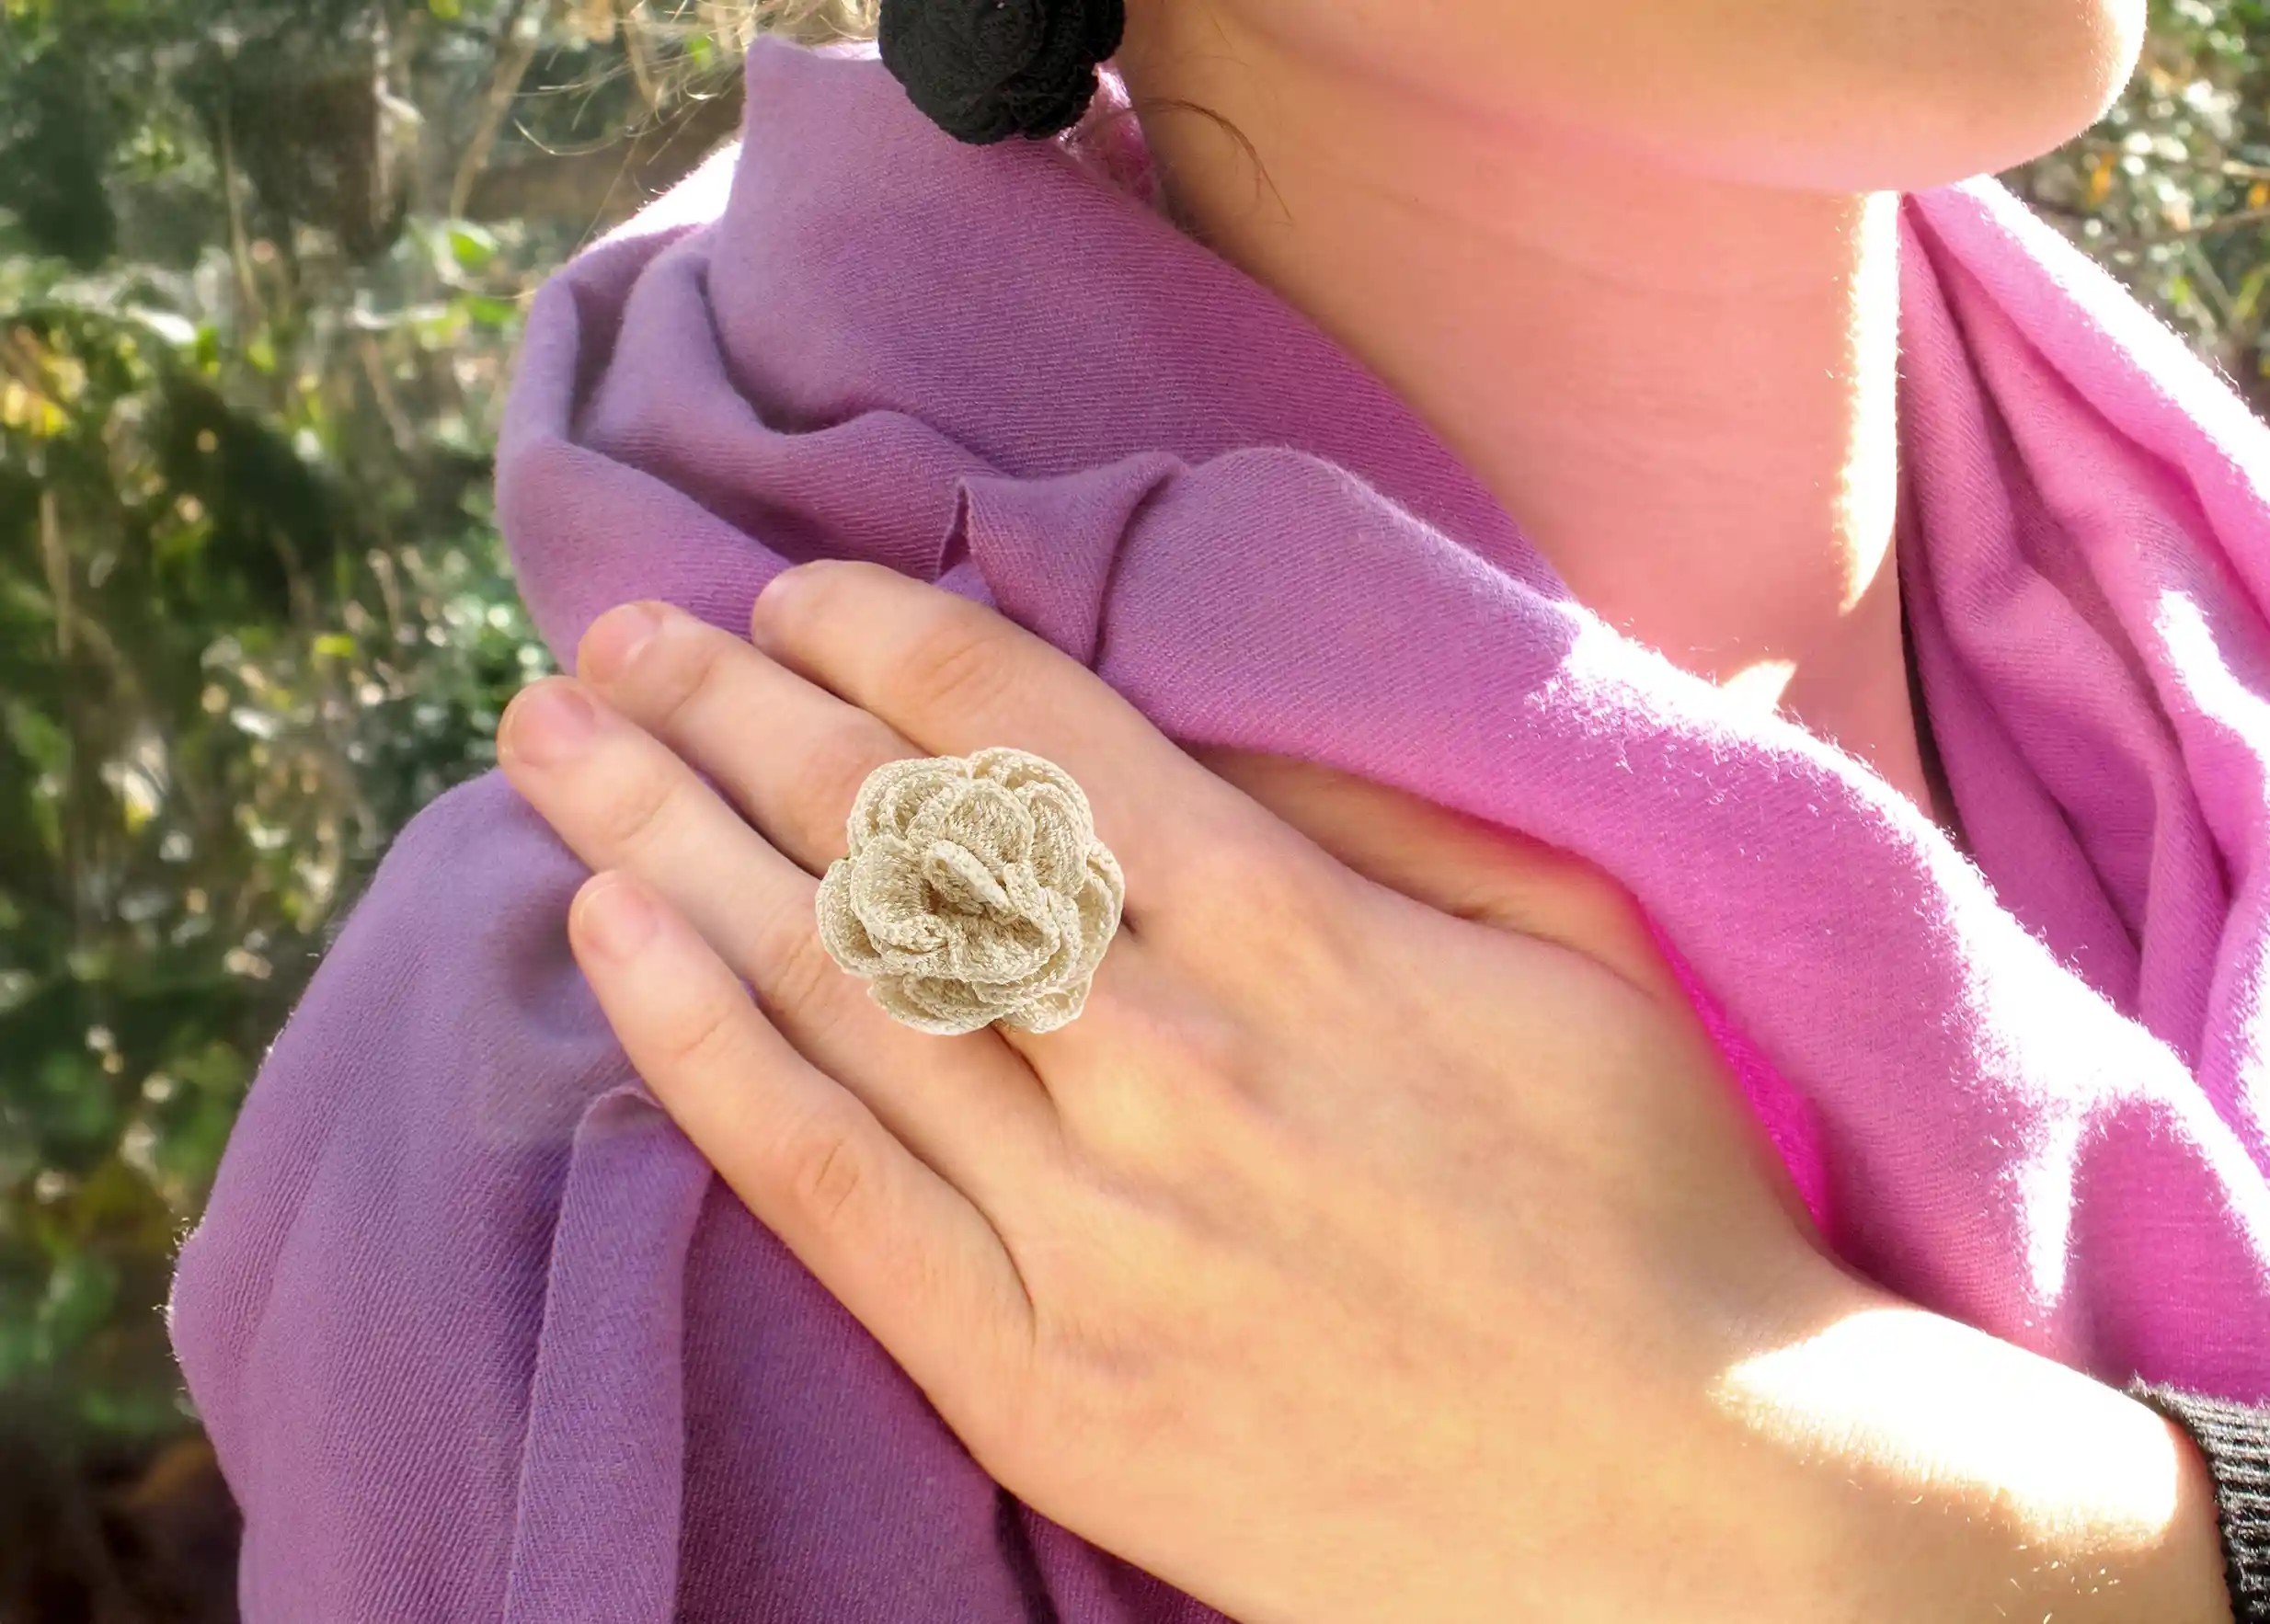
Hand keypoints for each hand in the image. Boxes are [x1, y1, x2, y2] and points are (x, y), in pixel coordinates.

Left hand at [497, 563, 2229, 1623]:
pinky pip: (830, 1190)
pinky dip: (702, 1051)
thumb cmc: (1650, 1205)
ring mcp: (1088, 1225)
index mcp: (1294, 929)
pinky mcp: (1039, 1382)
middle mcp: (1163, 1054)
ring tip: (553, 740)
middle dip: (730, 708)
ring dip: (667, 835)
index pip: (1028, 735)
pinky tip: (608, 939)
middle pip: (889, 835)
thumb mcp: (1575, 941)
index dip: (885, 640)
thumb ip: (1381, 802)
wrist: (1691, 1514)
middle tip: (612, 627)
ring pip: (829, 984)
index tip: (791, 590)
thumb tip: (1198, 704)